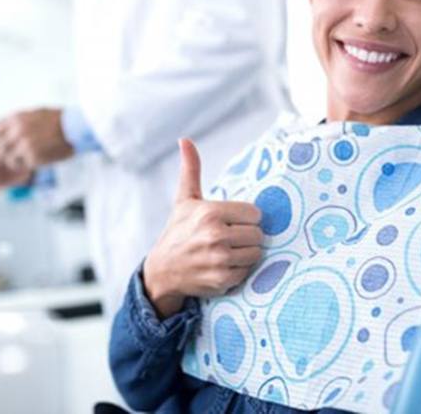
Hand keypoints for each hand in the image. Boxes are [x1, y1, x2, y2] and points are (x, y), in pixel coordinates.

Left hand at [0, 108, 73, 170]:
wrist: (76, 127)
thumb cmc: (59, 120)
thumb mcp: (36, 113)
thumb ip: (19, 121)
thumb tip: (4, 131)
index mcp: (16, 118)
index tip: (0, 145)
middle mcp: (17, 131)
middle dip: (5, 153)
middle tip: (15, 155)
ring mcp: (25, 144)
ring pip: (9, 159)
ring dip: (17, 161)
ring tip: (28, 158)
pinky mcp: (33, 157)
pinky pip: (22, 165)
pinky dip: (28, 165)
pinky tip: (37, 160)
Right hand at [143, 139, 263, 318]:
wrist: (162, 270)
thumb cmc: (178, 230)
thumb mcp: (185, 199)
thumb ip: (191, 169)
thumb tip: (184, 140)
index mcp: (211, 213)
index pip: (254, 213)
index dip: (246, 218)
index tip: (233, 221)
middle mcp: (216, 236)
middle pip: (258, 234)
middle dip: (248, 235)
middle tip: (232, 236)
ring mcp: (219, 260)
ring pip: (256, 253)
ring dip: (246, 252)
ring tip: (229, 250)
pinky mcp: (222, 280)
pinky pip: (248, 271)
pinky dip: (240, 269)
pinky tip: (224, 264)